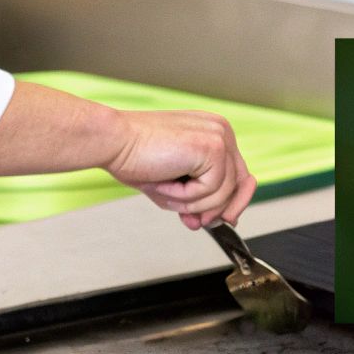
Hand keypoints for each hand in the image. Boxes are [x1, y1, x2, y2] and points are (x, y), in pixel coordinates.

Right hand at [103, 109, 257, 228]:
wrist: (114, 141)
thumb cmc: (135, 155)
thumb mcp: (174, 185)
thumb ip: (195, 201)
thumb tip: (210, 221)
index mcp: (213, 132)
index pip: (237, 174)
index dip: (230, 201)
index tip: (219, 219)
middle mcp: (220, 131)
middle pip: (239, 184)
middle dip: (218, 209)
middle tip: (198, 221)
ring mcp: (219, 137)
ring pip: (223, 192)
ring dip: (192, 203)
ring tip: (166, 192)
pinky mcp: (213, 148)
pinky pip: (210, 191)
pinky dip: (186, 197)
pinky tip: (165, 183)